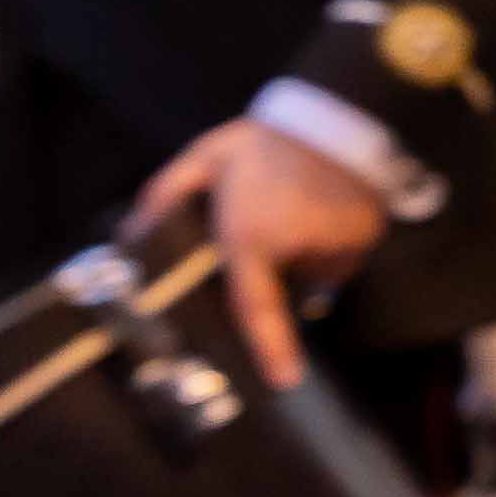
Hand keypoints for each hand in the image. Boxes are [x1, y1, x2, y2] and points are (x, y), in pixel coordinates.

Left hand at [128, 118, 388, 392]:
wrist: (336, 114)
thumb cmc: (266, 141)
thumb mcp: (207, 158)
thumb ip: (167, 194)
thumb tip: (129, 232)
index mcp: (252, 237)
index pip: (256, 306)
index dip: (270, 348)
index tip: (285, 382)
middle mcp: (298, 253)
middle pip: (284, 285)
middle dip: (275, 268)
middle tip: (271, 222)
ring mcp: (337, 248)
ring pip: (315, 272)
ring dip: (304, 257)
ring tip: (297, 211)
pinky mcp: (366, 239)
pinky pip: (342, 257)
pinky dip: (331, 245)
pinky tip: (324, 211)